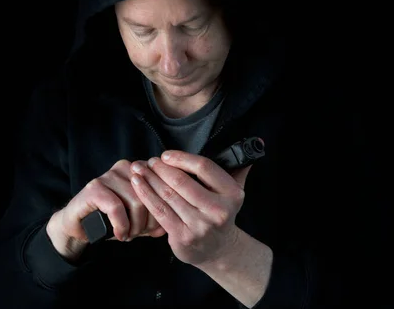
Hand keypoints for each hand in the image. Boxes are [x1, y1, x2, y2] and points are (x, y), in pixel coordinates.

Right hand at [47, 159, 165, 260]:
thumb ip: (154, 219)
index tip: (152, 228)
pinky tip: (119, 234)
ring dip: (134, 227)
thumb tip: (167, 226)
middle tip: (138, 234)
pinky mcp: (94, 187)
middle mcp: (125, 167)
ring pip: (136, 202)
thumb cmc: (110, 219)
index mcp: (139, 169)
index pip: (161, 187)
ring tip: (128, 235)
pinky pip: (116, 207)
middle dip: (148, 222)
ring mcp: (109, 175)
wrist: (78, 225)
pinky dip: (121, 225)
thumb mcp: (137, 219)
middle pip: (151, 196)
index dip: (160, 212)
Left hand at [129, 151, 251, 267]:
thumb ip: (238, 168)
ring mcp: (200, 225)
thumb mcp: (234, 192)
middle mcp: (218, 210)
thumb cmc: (221, 213)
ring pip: (168, 195)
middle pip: (182, 181)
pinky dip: (146, 195)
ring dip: (149, 179)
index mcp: (232, 194)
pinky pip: (159, 211)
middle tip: (149, 160)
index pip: (204, 167)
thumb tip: (256, 143)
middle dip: (160, 168)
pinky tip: (138, 184)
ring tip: (139, 168)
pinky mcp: (183, 237)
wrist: (219, 250)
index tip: (166, 154)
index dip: (181, 158)